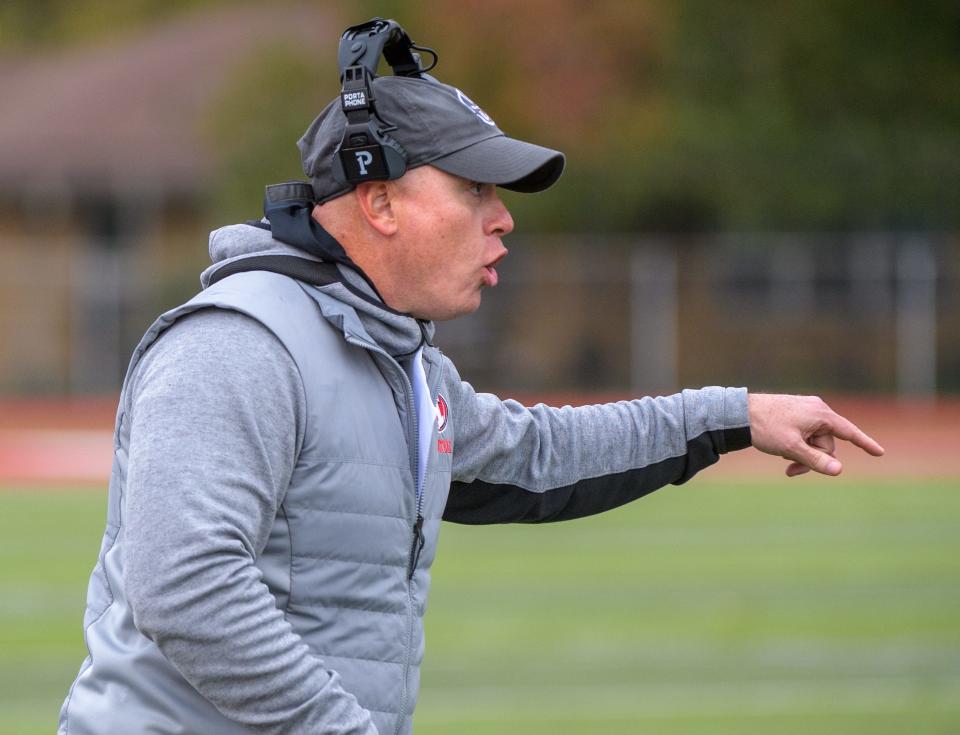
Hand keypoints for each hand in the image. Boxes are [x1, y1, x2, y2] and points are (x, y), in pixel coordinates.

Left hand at [748, 394, 884, 476]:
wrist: (740, 413)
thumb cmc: (766, 427)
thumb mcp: (791, 448)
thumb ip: (815, 460)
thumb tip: (838, 470)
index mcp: (820, 414)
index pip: (848, 431)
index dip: (865, 443)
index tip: (880, 453)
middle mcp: (817, 410)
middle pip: (827, 444)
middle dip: (813, 458)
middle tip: (791, 470)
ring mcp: (806, 411)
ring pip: (814, 442)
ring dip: (802, 454)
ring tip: (782, 457)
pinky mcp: (796, 415)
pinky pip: (805, 436)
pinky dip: (796, 446)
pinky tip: (780, 449)